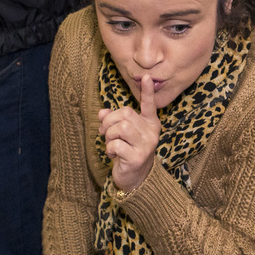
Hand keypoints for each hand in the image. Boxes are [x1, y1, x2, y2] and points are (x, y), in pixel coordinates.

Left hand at [99, 73, 161, 191]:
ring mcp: (146, 145)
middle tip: (104, 133)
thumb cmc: (127, 151)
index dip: (147, 91)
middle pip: (125, 114)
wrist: (135, 178)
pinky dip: (110, 149)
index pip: (149, 105)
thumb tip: (102, 112)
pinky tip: (114, 155)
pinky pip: (116, 144)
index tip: (147, 76)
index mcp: (150, 124)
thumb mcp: (120, 133)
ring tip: (111, 144)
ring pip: (121, 128)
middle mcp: (151, 133)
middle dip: (109, 122)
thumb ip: (112, 120)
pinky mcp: (138, 157)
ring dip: (109, 136)